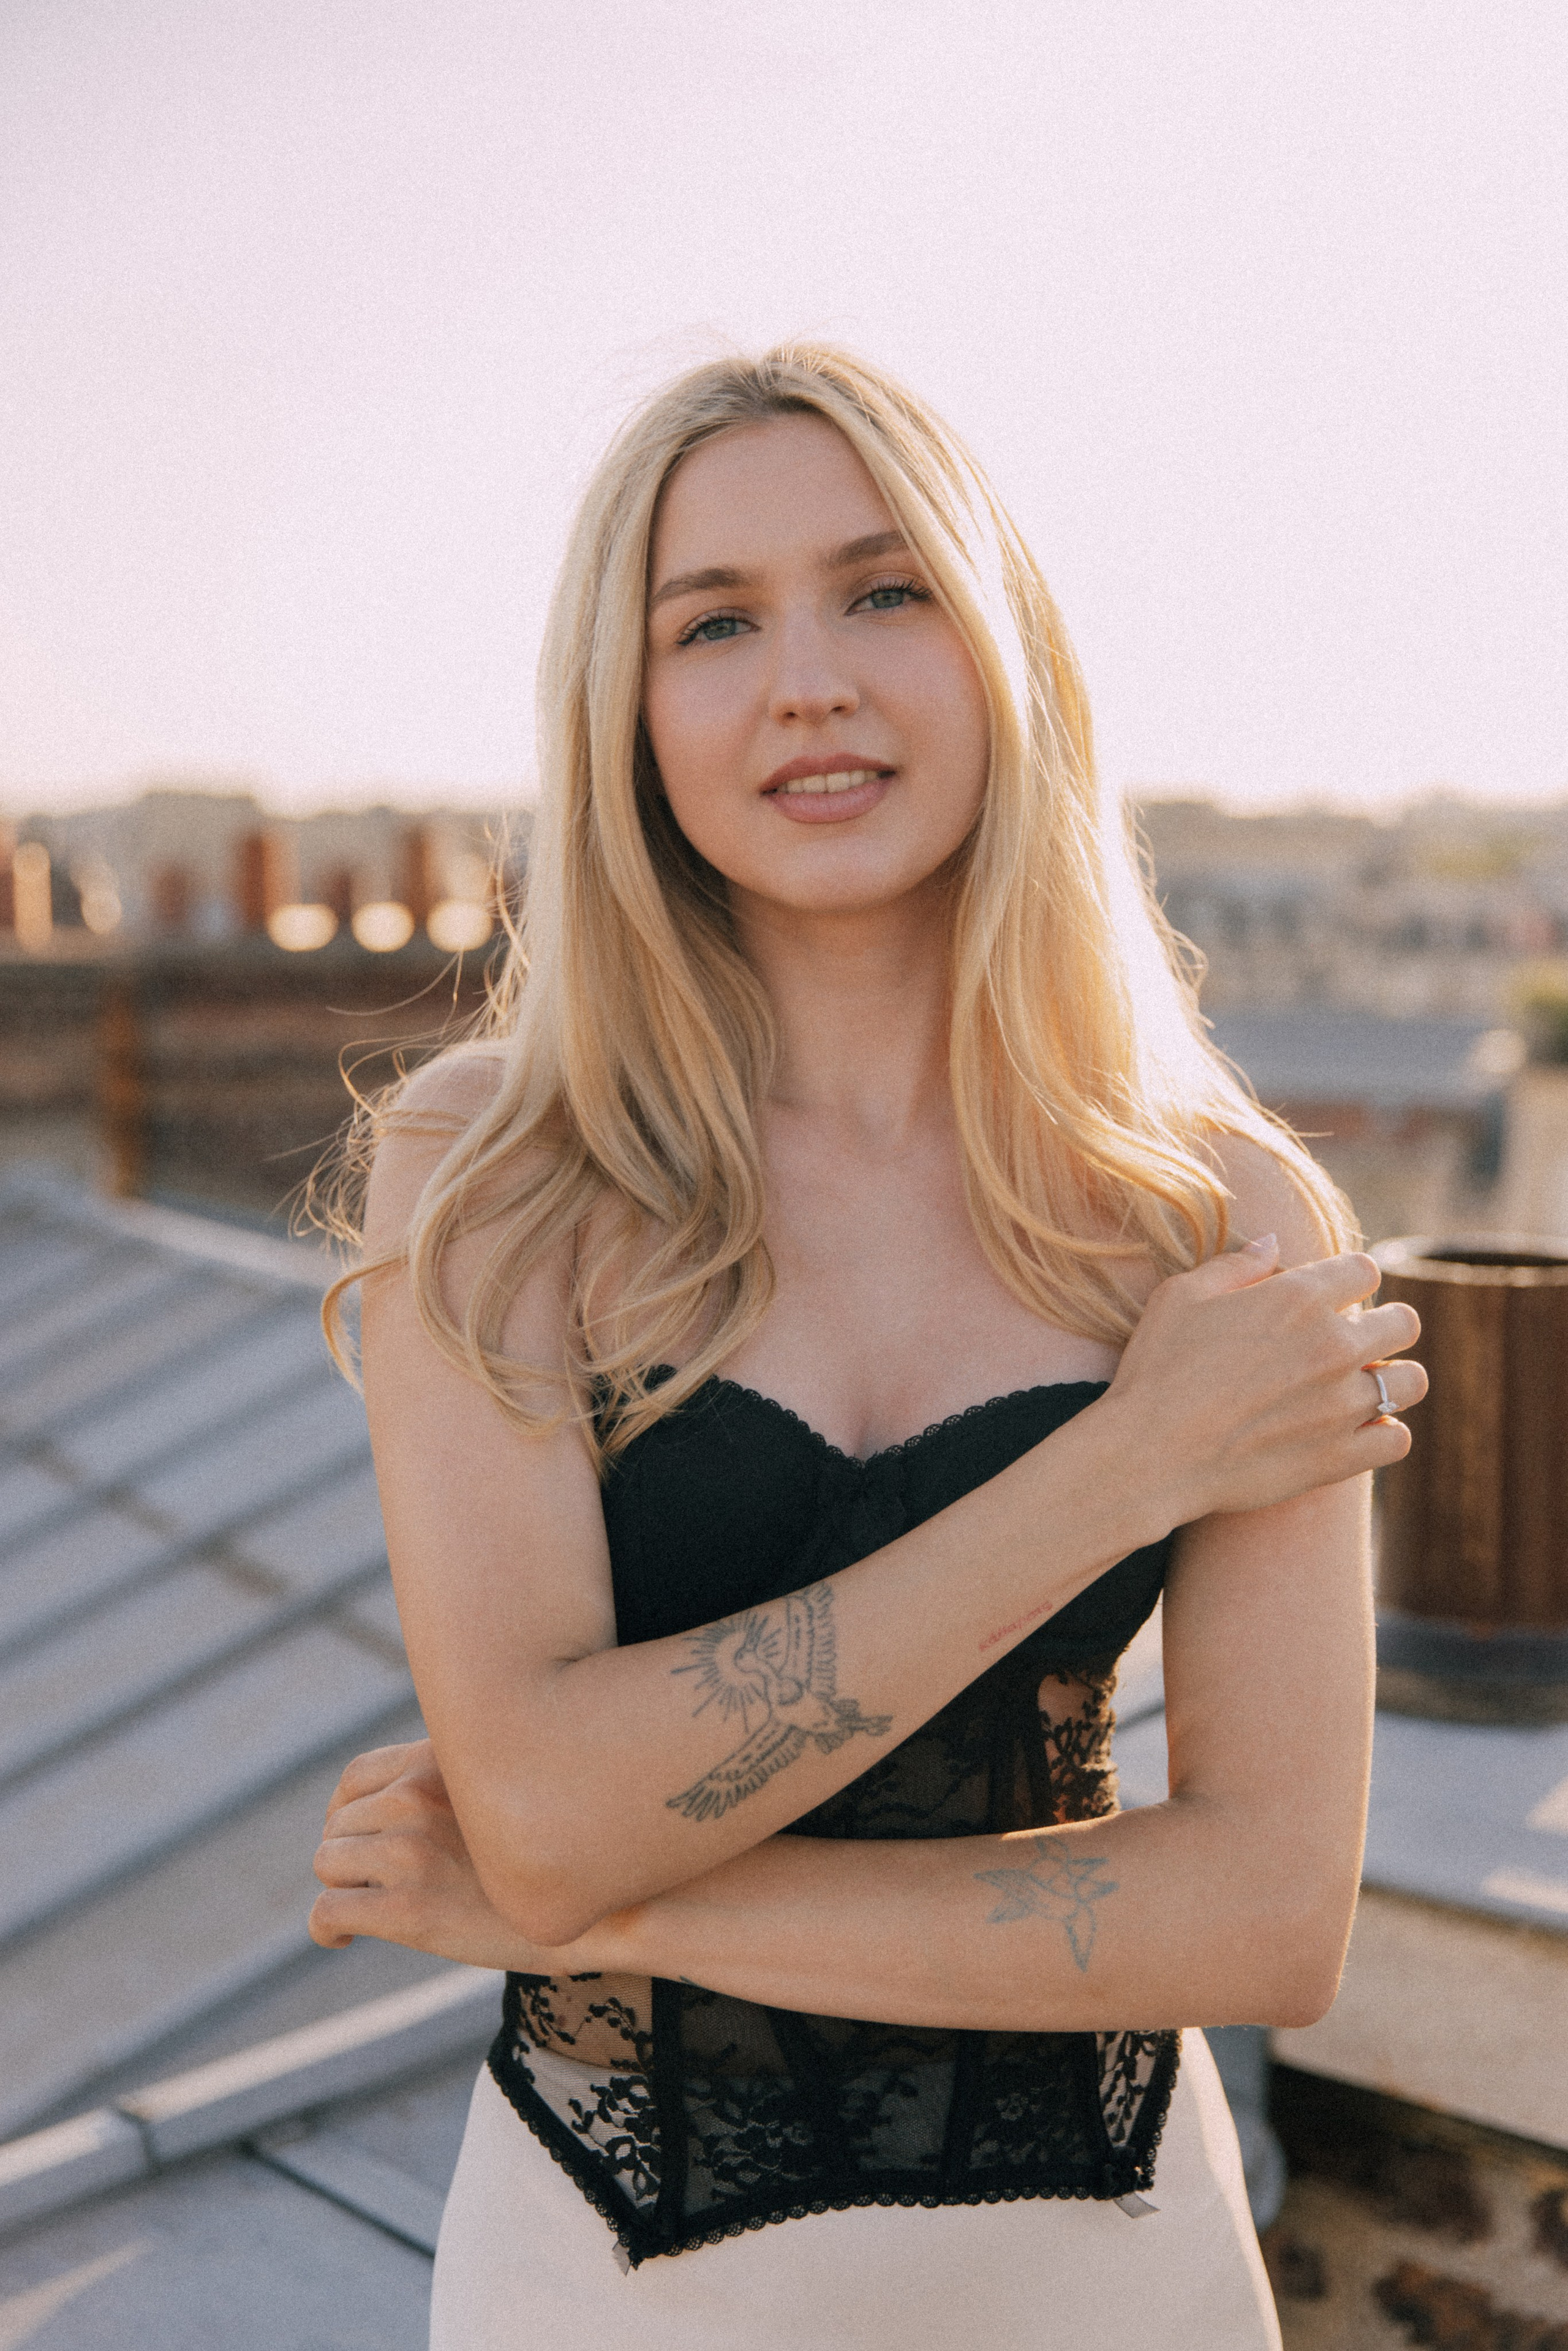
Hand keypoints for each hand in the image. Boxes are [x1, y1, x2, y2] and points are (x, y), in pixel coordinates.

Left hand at [309, 1740, 563, 1969]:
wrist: (597, 1913)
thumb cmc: (550, 1853)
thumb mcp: (496, 1789)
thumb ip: (448, 1781)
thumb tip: (389, 1802)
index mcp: (438, 1760)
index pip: (355, 1775)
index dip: (342, 1809)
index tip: (354, 1838)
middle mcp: (417, 1796)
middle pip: (338, 1823)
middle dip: (349, 1856)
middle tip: (374, 1886)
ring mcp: (410, 1851)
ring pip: (327, 1863)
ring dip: (341, 1889)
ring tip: (366, 1910)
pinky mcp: (407, 1909)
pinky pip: (327, 1912)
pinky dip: (325, 1930)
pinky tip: (342, 1940)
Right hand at [1104, 1237, 1425, 1524]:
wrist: (1149, 1454)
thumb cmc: (1156, 1369)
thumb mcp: (1182, 1296)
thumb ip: (1237, 1265)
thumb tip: (1276, 1242)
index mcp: (1298, 1297)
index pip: (1364, 1270)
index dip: (1348, 1280)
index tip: (1331, 1296)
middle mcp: (1332, 1347)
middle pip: (1404, 1322)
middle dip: (1383, 1325)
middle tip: (1351, 1341)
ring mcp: (1341, 1405)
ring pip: (1411, 1381)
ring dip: (1391, 1379)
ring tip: (1360, 1386)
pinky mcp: (1339, 1457)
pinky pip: (1396, 1439)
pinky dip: (1382, 1433)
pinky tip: (1355, 1431)